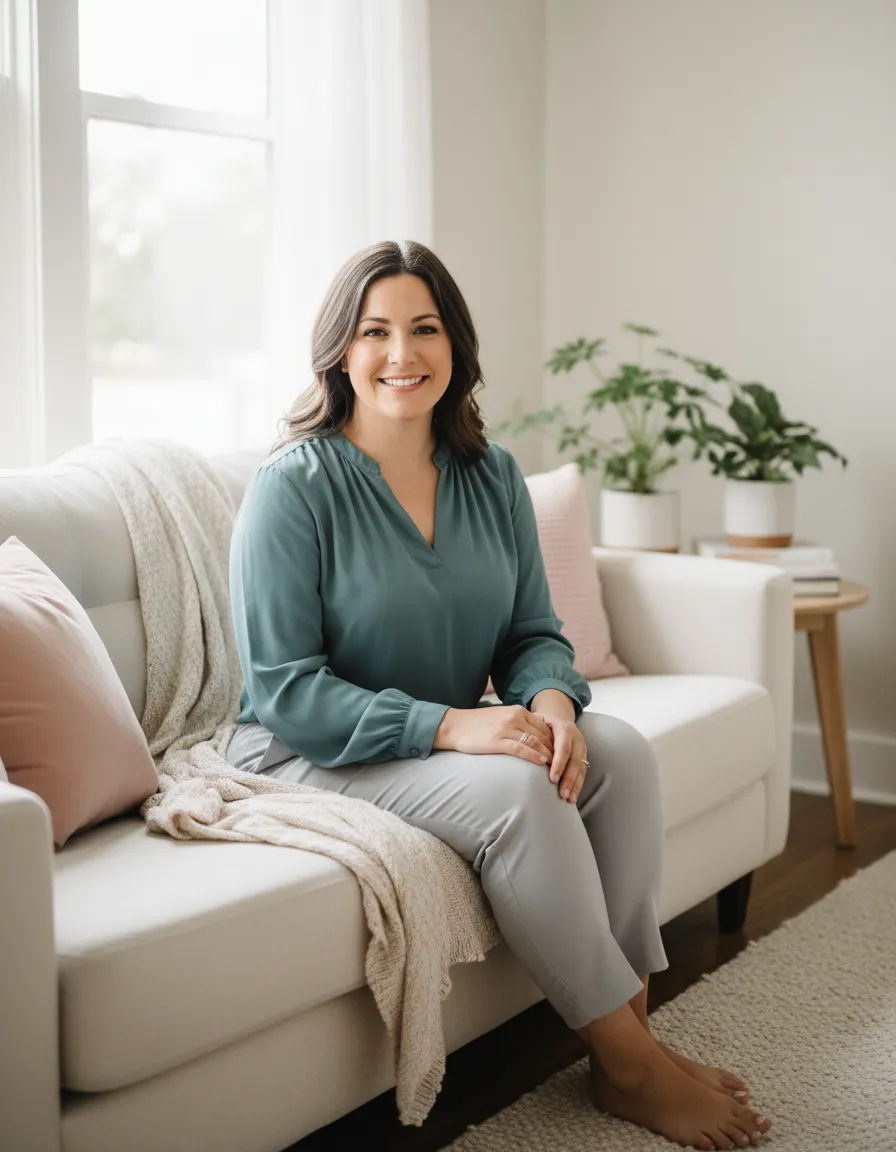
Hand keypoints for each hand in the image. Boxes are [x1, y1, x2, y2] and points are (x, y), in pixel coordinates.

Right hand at [434, 705, 554, 766]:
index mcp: (517, 710)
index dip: (555, 740)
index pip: (544, 726)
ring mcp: (506, 728)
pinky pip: (522, 749)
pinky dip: (535, 756)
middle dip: (555, 749)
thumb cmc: (476, 725)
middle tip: (563, 763)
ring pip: (536, 741)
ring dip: (548, 755)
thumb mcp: (500, 718)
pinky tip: (542, 763)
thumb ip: (517, 723)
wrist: (454, 726)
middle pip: (543, 734)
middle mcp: (515, 717)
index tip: (562, 753)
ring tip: (556, 767)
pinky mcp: (498, 740)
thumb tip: (533, 736)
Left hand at [540, 715, 588, 802]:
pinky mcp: (584, 755)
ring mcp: (582, 747)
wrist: (557, 714)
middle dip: (568, 778)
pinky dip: (578, 785)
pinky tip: (573, 796)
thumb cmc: (542, 721)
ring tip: (568, 799)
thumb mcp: (537, 720)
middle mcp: (576, 738)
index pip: (563, 747)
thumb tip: (522, 747)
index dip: (559, 763)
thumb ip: (533, 732)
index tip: (552, 778)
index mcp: (564, 728)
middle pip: (574, 760)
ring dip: (575, 784)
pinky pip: (583, 771)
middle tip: (561, 794)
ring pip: (581, 767)